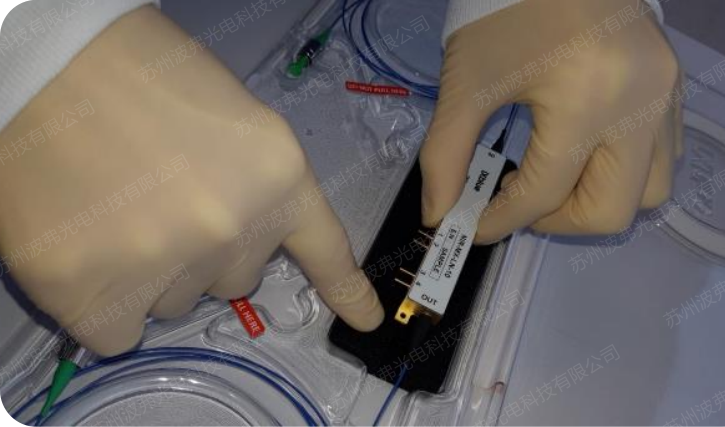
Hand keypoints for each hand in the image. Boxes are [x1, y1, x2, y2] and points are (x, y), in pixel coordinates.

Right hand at [0, 6, 381, 355]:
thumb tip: (242, 248)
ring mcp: (165, 265)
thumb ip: (255, 189)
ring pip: (175, 301)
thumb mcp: (234, 124)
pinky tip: (87, 253)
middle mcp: (233, 231)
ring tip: (116, 210)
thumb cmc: (142, 77)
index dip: (346, 292)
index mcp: (278, 177)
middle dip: (206, 249)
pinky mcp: (91, 294)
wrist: (46, 64)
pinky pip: (118, 333)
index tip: (366, 320)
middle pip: (236, 278)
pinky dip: (104, 305)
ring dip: (153, 271)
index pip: (325, 252)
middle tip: (161, 196)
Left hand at [421, 0, 681, 241]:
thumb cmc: (502, 11)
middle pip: (610, 211)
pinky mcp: (673, 86)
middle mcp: (638, 105)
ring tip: (554, 181)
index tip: (474, 227)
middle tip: (521, 205)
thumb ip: (445, 154)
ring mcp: (665, 95)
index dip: (501, 221)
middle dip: (557, 222)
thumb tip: (438, 215)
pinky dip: (625, 172)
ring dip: (597, 201)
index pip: (543, 194)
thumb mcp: (466, 82)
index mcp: (585, 99)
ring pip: (649, 190)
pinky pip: (664, 154)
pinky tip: (585, 155)